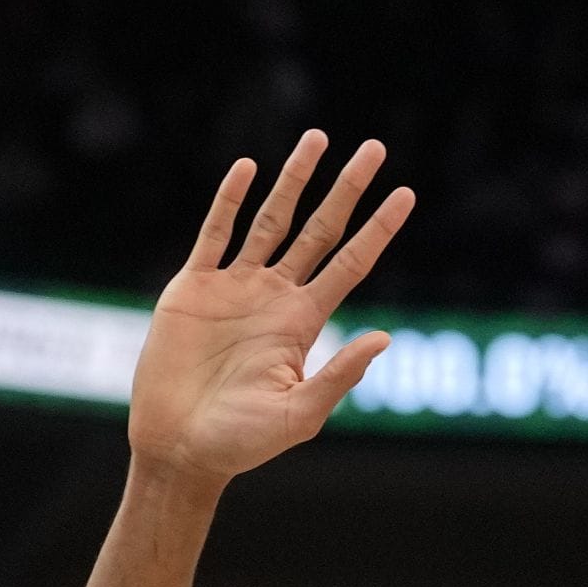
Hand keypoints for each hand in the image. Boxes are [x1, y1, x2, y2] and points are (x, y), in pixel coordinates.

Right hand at [129, 133, 413, 486]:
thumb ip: (340, 375)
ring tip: (318, 139)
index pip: (351, 264)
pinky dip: (231, 200)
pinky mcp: (194, 286)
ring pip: (272, 219)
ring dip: (295, 179)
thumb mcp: (299, 414)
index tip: (407, 194)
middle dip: (347, 189)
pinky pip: (215, 232)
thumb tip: (385, 338)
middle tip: (375, 147)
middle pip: (320, 229)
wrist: (180, 447)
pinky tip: (249, 169)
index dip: (379, 229)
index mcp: (304, 324)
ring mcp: (235, 287)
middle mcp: (275, 297)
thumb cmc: (241, 443)